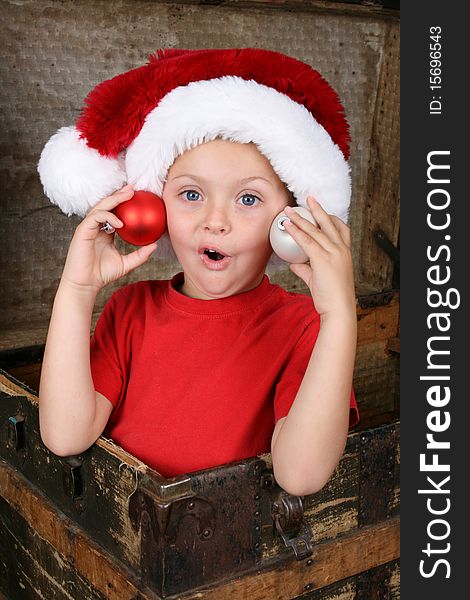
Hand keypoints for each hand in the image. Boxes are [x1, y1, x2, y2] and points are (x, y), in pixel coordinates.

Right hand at [61, 185, 157, 292]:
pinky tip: (121, 223)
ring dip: (114, 199)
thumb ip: (140, 255)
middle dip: (119, 194)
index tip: (137, 196)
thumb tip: (155, 246)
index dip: (123, 203)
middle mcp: (95, 227)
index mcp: (104, 232)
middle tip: (133, 188)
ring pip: (100, 207)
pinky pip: (96, 217)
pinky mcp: (82, 231)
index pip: (114, 212)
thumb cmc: (102, 274)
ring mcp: (88, 228)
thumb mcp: (126, 263)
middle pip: (106, 205)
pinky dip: (108, 217)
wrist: (86, 284)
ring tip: (128, 195)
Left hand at [283, 198, 354, 318]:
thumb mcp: (318, 279)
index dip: (332, 218)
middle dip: (318, 209)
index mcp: (345, 253)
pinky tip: (287, 226)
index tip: (322, 211)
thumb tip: (294, 264)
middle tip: (309, 198)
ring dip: (300, 218)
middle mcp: (341, 250)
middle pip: (329, 223)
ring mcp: (333, 253)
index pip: (342, 229)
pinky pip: (306, 241)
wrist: (338, 308)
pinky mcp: (322, 259)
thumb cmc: (331, 297)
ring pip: (315, 230)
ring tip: (289, 210)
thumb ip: (305, 269)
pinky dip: (296, 232)